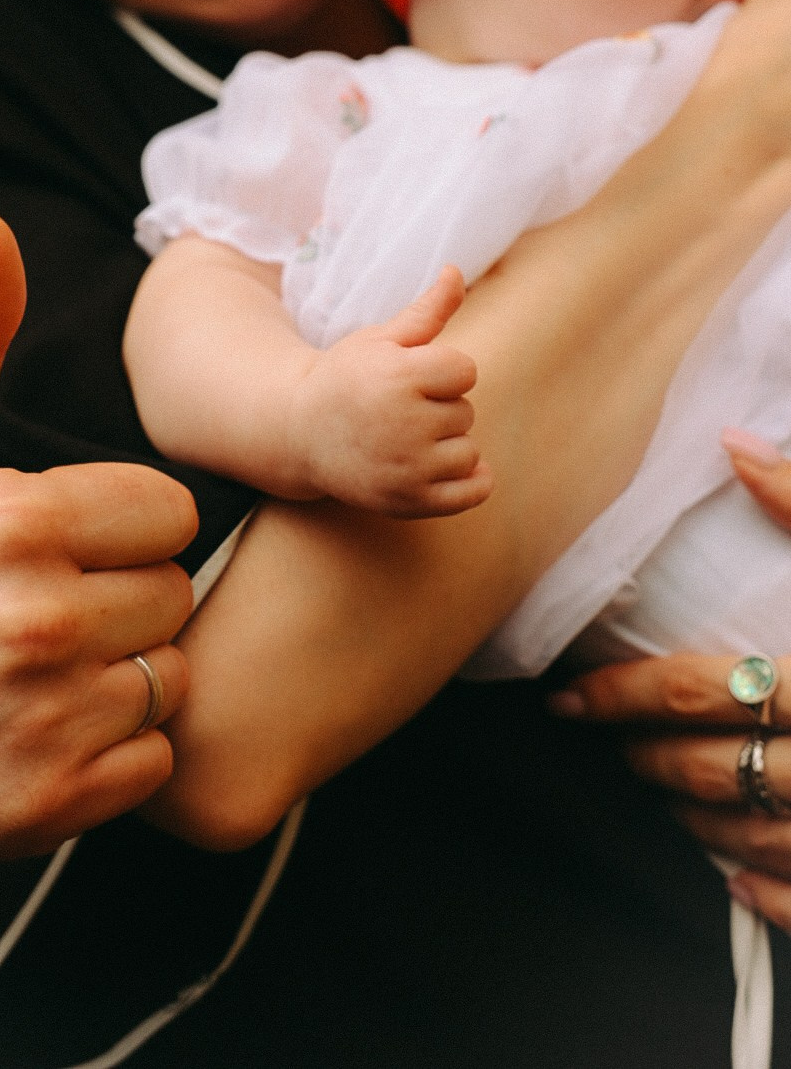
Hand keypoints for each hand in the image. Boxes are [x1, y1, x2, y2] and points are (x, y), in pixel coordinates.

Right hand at [0, 212, 195, 859]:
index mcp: (19, 522)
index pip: (168, 510)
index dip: (120, 523)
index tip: (65, 539)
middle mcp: (38, 622)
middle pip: (174, 592)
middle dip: (125, 594)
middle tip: (53, 605)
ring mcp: (44, 721)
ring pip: (169, 677)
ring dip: (123, 673)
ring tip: (49, 666)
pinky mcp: (47, 805)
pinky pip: (152, 761)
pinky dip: (113, 750)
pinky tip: (48, 726)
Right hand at [289, 267, 491, 516]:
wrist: (300, 433)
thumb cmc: (345, 378)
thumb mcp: (380, 339)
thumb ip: (427, 310)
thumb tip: (455, 270)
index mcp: (400, 376)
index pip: (465, 371)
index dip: (441, 371)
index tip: (410, 376)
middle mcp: (406, 424)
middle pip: (465, 411)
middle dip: (439, 408)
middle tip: (396, 411)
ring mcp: (408, 468)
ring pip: (469, 451)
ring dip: (446, 445)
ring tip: (406, 439)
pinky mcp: (410, 500)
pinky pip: (473, 492)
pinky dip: (472, 482)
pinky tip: (449, 467)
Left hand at [546, 430, 790, 927]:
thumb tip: (736, 450)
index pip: (698, 687)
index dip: (620, 693)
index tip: (574, 693)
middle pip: (712, 767)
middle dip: (646, 755)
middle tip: (611, 738)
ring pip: (749, 835)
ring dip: (692, 814)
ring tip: (663, 787)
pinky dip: (764, 888)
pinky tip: (735, 869)